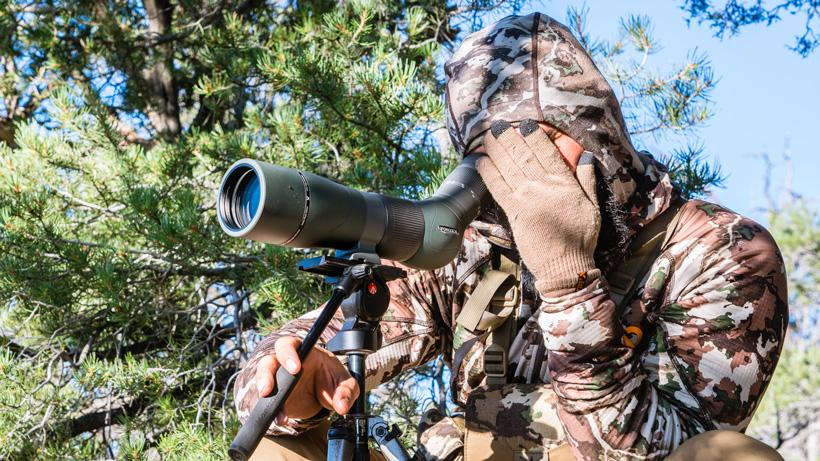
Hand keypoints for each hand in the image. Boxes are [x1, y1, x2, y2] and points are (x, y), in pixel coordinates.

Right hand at [254, 336, 358, 424]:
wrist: (324, 395)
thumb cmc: (331, 379)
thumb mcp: (345, 383)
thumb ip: (346, 392)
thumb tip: (342, 406)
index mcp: (303, 352)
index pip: (290, 345)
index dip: (289, 354)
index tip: (296, 368)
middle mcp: (285, 363)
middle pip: (269, 361)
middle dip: (267, 373)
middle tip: (270, 388)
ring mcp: (277, 380)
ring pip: (262, 379)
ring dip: (262, 388)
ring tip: (267, 399)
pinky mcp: (275, 398)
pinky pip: (267, 402)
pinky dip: (272, 410)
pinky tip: (281, 418)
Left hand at [477, 119, 600, 294]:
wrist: (565, 266)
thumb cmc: (581, 238)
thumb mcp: (592, 206)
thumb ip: (587, 179)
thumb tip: (586, 156)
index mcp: (564, 183)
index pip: (547, 153)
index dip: (534, 136)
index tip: (525, 124)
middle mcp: (544, 187)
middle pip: (523, 156)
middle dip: (510, 138)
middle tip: (499, 125)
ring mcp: (527, 199)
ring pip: (509, 167)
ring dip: (496, 149)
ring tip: (487, 137)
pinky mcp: (513, 212)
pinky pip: (498, 187)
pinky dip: (488, 173)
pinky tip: (481, 162)